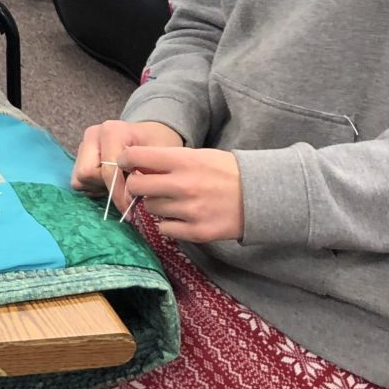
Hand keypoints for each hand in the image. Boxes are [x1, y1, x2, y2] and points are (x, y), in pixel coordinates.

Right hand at [72, 119, 184, 200]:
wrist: (151, 135)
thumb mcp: (159, 157)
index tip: (130, 208)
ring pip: (80, 178)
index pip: (107, 170)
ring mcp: (84, 144)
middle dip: (105, 188)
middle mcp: (93, 135)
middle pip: (86, 173)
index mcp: (112, 131)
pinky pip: (78, 181)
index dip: (118, 193)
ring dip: (99, 188)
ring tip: (119, 186)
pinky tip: (110, 184)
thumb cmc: (157, 144)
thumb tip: (130, 197)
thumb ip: (144, 174)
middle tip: (125, 194)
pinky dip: (93, 187)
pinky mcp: (80, 155)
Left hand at [116, 145, 244, 242]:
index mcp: (183, 161)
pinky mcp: (197, 232)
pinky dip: (168, 224)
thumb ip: (169, 160)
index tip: (126, 164)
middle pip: (136, 186)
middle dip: (136, 185)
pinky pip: (164, 229)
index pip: (137, 157)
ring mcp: (190, 210)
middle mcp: (183, 185)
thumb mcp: (198, 156)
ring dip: (156, 204)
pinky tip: (181, 216)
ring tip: (174, 200)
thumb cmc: (226, 172)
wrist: (262, 196)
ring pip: (151, 208)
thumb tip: (136, 166)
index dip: (126, 160)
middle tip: (145, 186)